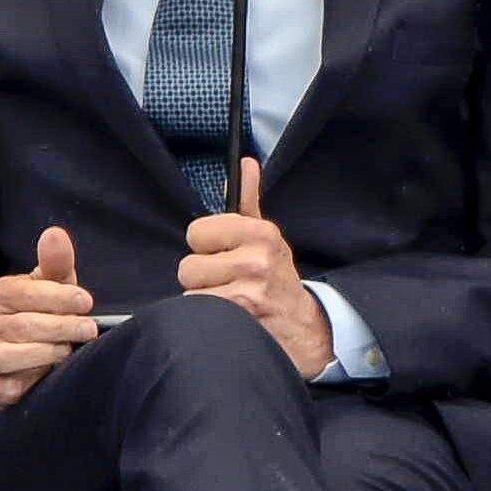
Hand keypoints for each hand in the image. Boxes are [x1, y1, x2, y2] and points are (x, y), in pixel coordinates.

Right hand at [0, 226, 98, 411]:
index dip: (57, 296)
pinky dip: (27, 382)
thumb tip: (55, 234)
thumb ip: (55, 263)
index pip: (25, 292)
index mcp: (2, 294)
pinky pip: (6, 386)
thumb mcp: (49, 286)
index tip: (86, 300)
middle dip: (61, 327)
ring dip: (45, 354)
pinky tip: (46, 376)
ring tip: (68, 351)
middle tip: (89, 329)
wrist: (5, 357)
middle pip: (23, 325)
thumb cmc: (37, 313)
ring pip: (9, 356)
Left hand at [178, 159, 333, 378]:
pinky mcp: (239, 317)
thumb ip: (247, 201)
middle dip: (203, 278)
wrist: (302, 328)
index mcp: (261, 233)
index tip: (224, 254)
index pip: (197, 231)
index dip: (206, 246)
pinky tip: (227, 318)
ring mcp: (248, 290)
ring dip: (203, 299)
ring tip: (228, 300)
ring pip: (190, 291)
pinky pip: (196, 311)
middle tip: (228, 282)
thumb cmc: (276, 279)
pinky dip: (206, 319)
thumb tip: (245, 163)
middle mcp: (256, 259)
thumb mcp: (267, 238)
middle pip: (188, 265)